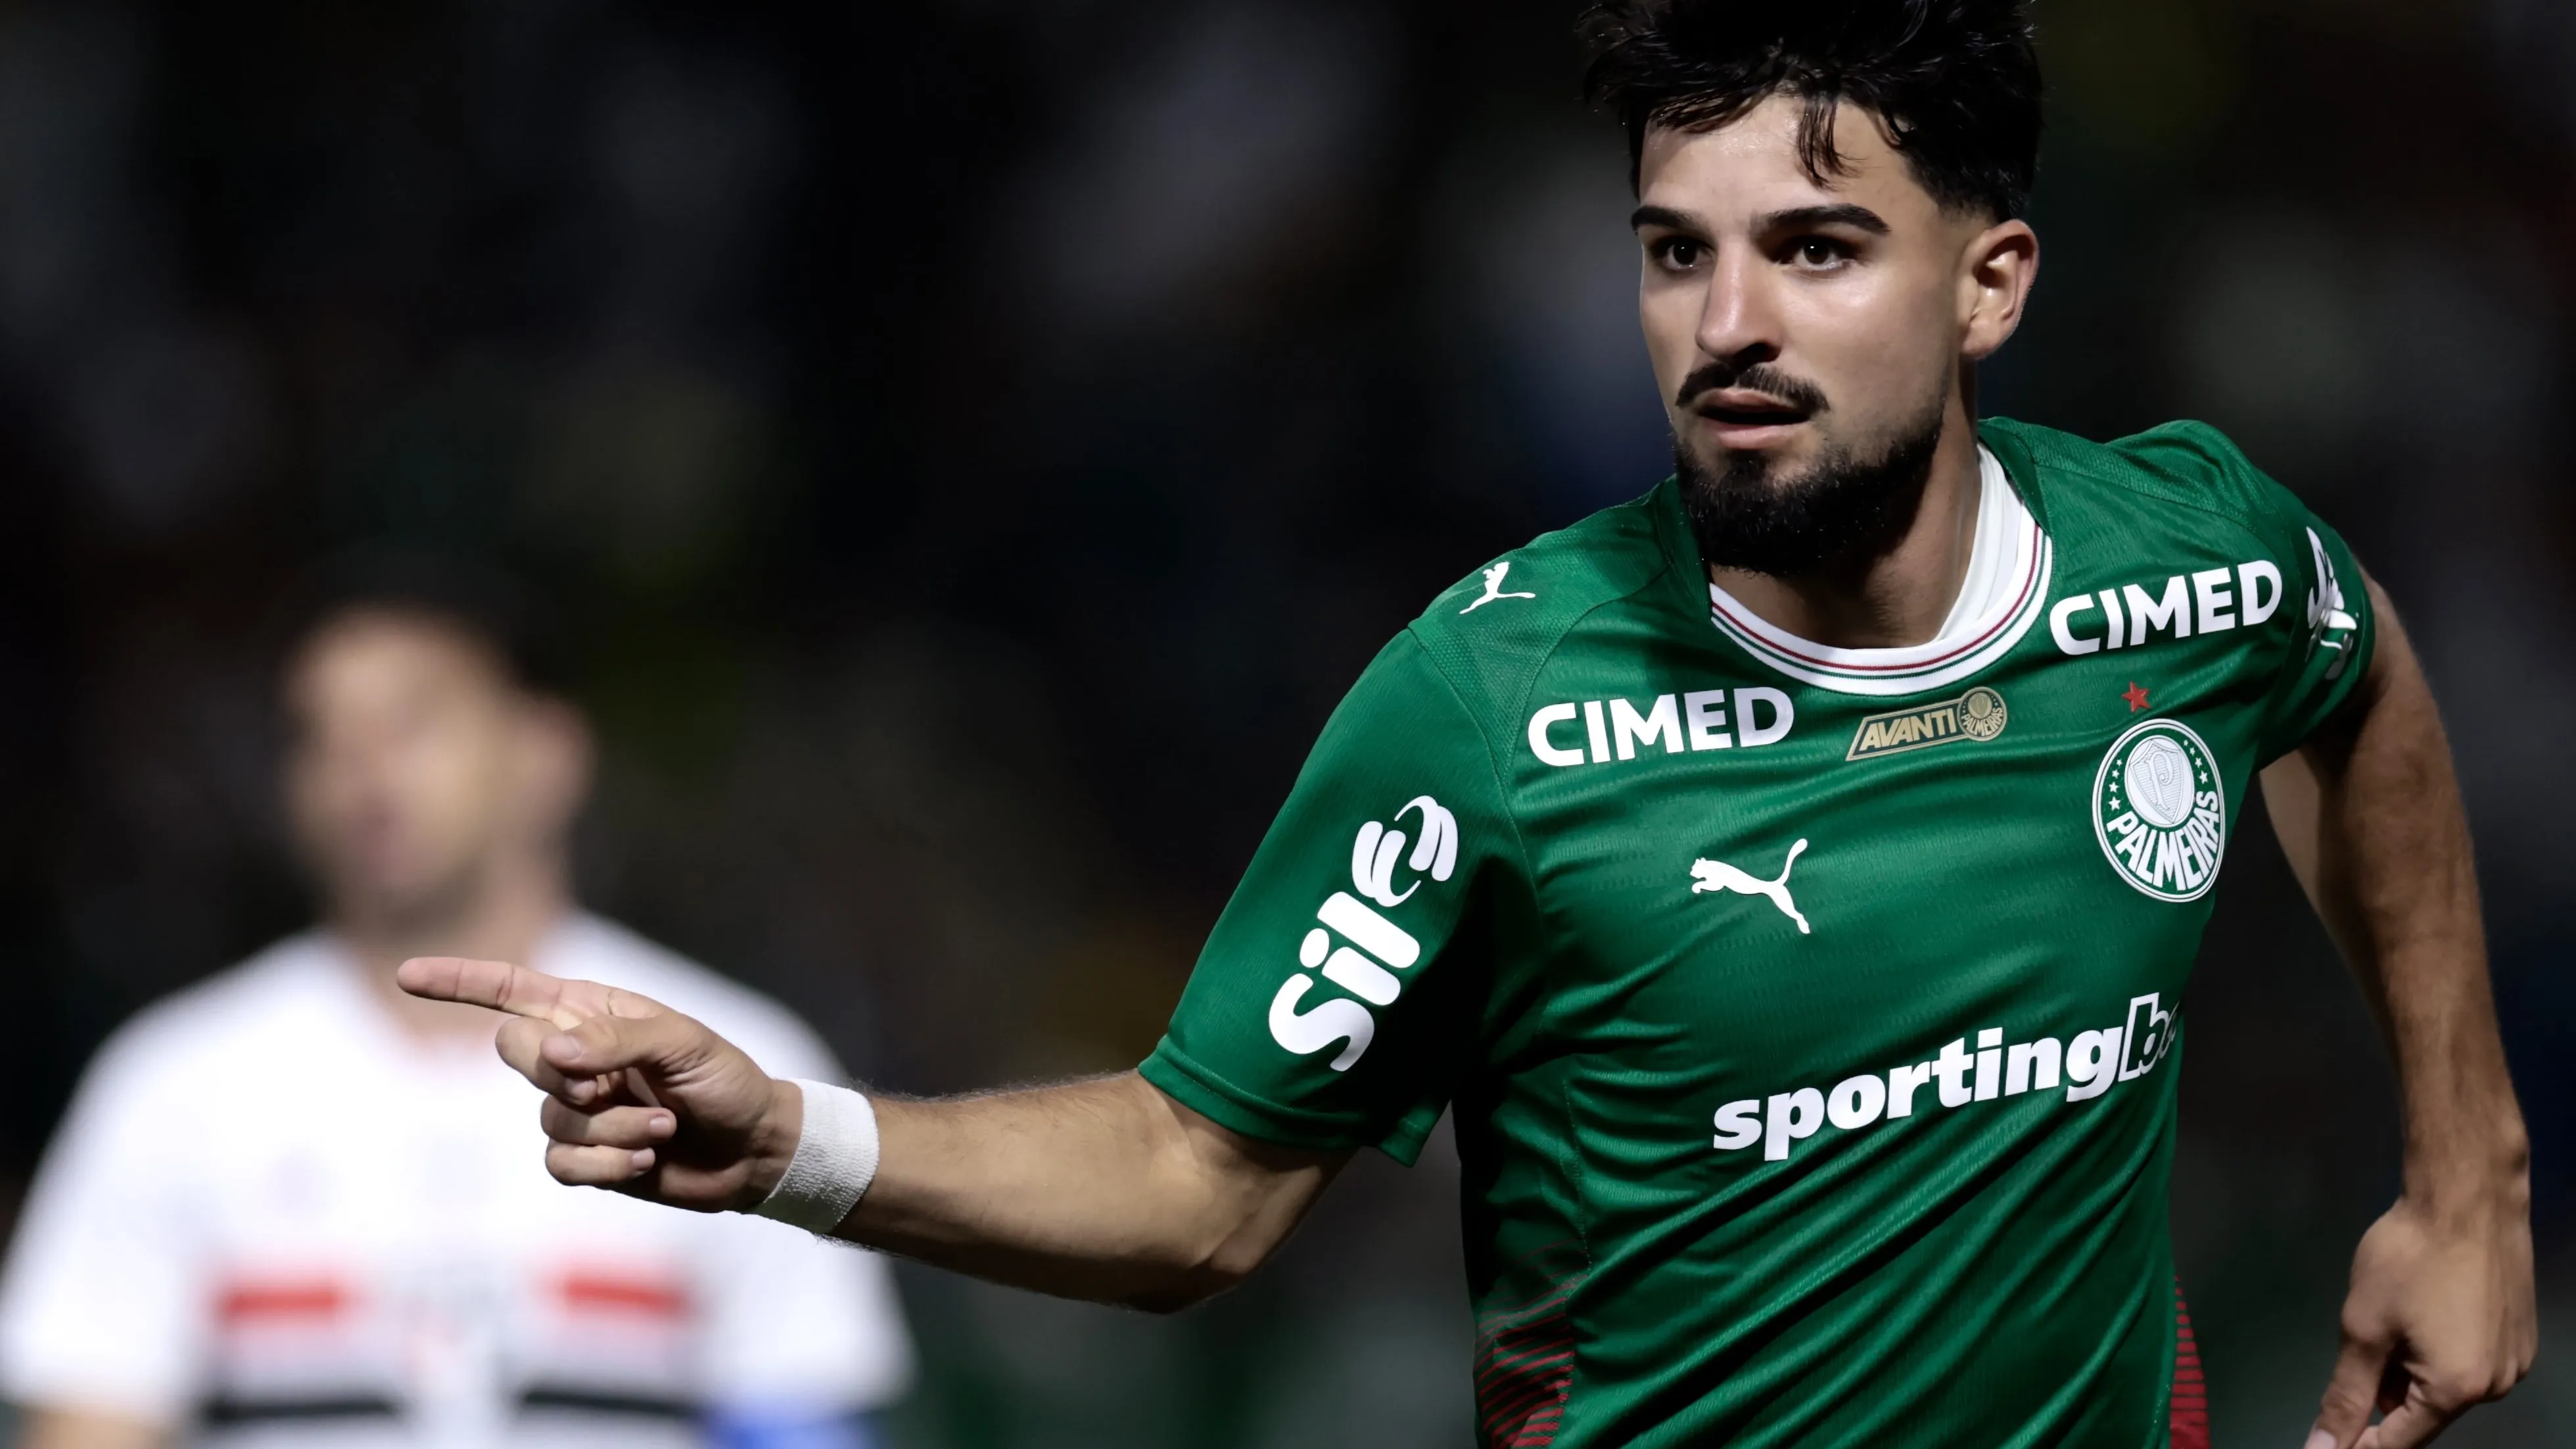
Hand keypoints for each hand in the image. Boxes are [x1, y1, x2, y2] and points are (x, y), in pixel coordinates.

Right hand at [396, 957, 801, 1211]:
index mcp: (592, 1012)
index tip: (406, 976)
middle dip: (559, 1071)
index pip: (511, 990)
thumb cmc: (724, 1080)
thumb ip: (615, 1040)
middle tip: (612, 1083)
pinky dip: (606, 1162)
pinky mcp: (586, 1157)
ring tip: (663, 1125)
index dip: (457, 983)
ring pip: (548, 1117)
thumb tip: (552, 1052)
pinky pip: (561, 1163)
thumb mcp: (682, 1042)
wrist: (753, 1147)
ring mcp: (576, 1108)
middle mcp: (575, 1056)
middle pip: (513, 1051)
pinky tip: (647, 1156)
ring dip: (611, 1125)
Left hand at [2306, 1191, 2535, 1448]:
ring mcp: (2514, 1360)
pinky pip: (2467, 1360)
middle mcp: (2497, 1385)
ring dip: (2408, 1368)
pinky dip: (2435, 1349)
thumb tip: (2324, 1447)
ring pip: (2444, 1384)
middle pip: (2424, 1412)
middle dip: (2383, 1393)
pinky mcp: (2518, 1334)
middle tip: (2362, 1342)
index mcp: (2458, 1390)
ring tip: (2390, 1316)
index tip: (2329, 1438)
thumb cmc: (2408, 1259)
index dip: (2359, 1441)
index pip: (2400, 1441)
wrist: (2466, 1198)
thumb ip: (2345, 1394)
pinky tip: (2419, 1311)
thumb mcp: (2363, 1329)